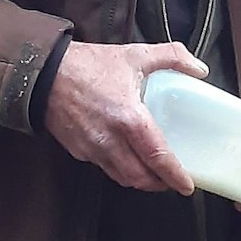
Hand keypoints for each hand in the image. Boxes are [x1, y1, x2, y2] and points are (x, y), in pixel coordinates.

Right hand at [42, 41, 205, 194]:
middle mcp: (110, 140)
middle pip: (139, 177)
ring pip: (121, 177)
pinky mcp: (78, 151)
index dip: (174, 175)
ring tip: (152, 172)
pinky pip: (104, 168)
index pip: (157, 157)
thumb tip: (198, 68)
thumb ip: (172, 57)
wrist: (42, 72)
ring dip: (139, 179)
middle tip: (172, 179)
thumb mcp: (135, 54)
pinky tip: (126, 157)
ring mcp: (92, 148)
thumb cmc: (87, 64)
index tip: (187, 185)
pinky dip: (120, 169)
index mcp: (129, 119)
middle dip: (159, 184)